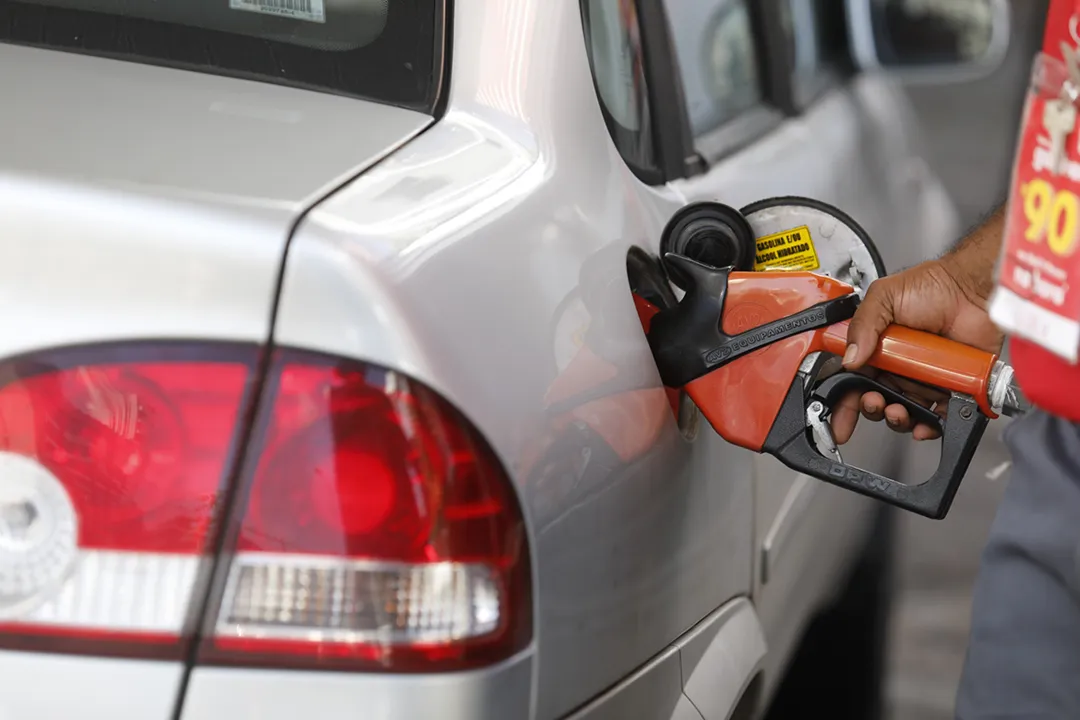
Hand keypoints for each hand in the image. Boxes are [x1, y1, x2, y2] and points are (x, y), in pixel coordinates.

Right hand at [830, 256, 1003, 443]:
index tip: (840, 417)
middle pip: (878, 400)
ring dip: (898, 418)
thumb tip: (850, 358)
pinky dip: (931, 424)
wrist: (973, 290)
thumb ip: (862, 325)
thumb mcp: (884, 297)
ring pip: (906, 411)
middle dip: (872, 408)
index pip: (853, 380)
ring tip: (898, 410)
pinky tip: (924, 422)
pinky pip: (939, 414)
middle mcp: (898, 365)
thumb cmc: (933, 286)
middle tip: (874, 402)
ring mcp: (924, 377)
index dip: (844, 401)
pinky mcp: (951, 386)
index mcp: (877, 348)